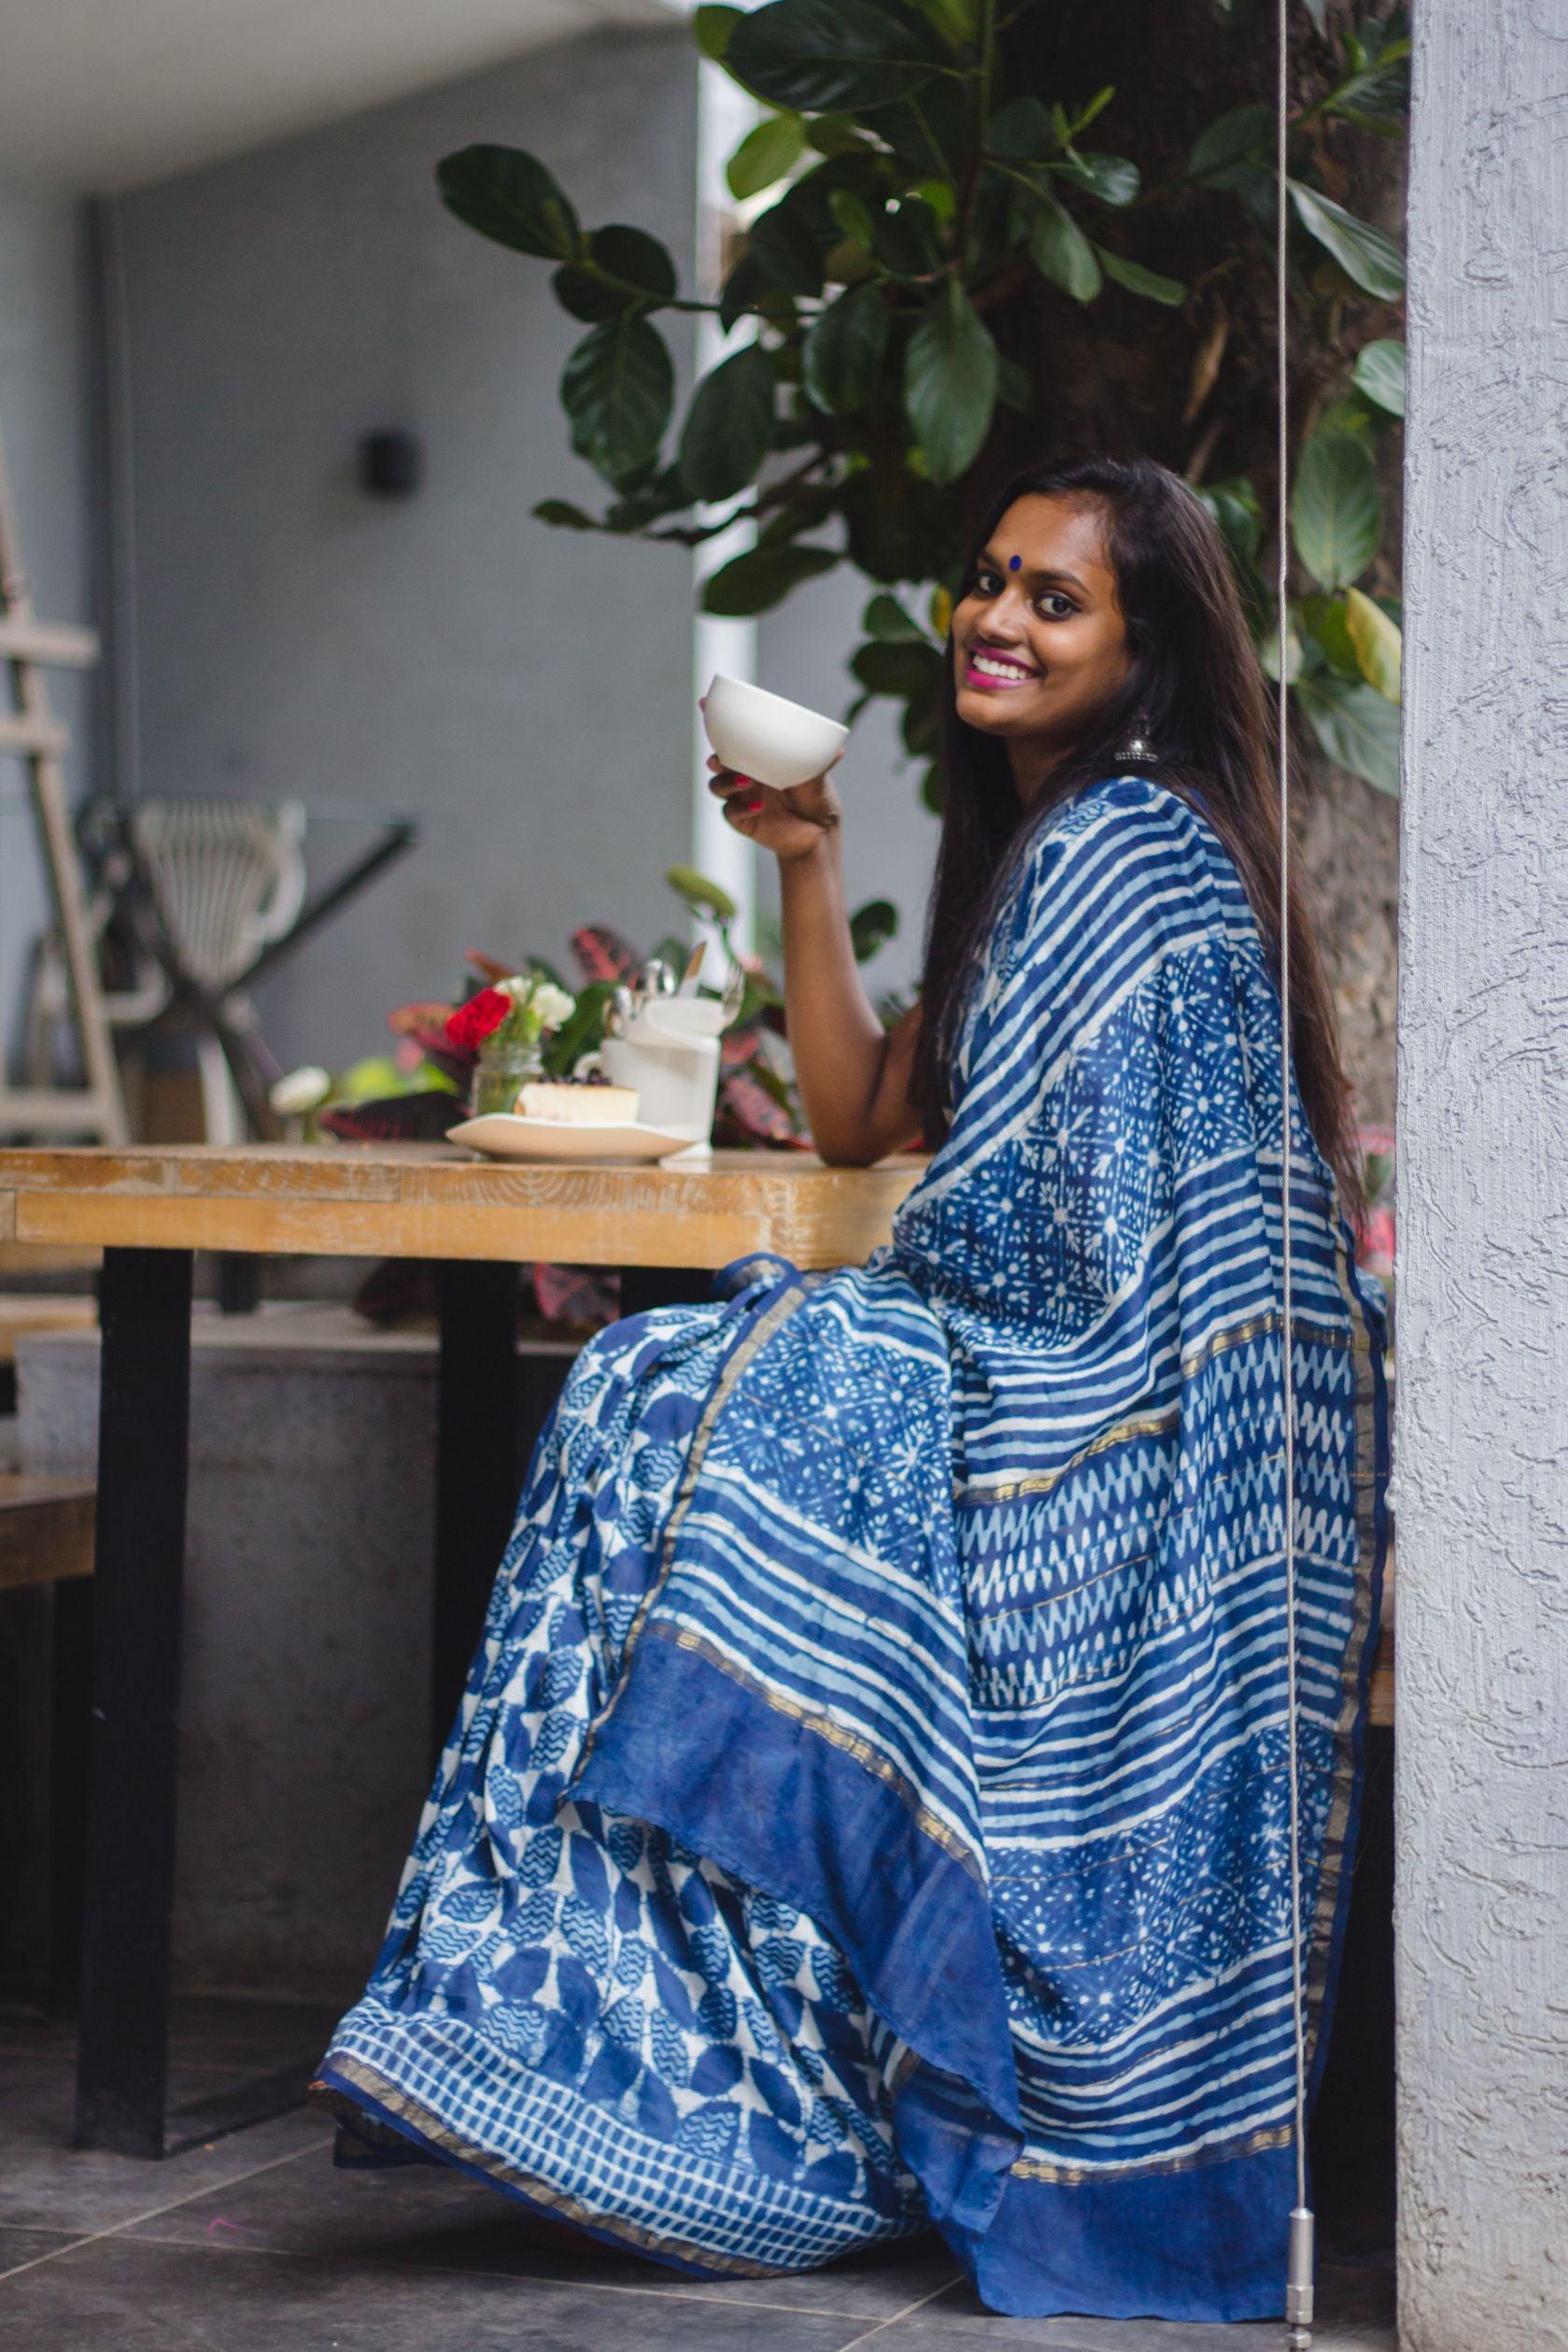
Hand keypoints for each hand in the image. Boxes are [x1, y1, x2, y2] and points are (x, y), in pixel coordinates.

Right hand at [701, 701, 843, 862]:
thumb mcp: (819, 776)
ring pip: (718, 786)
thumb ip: (821, 763)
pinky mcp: (743, 821)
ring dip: (727, 782)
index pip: (731, 738)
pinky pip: (730, 812)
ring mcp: (742, 798)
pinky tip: (758, 806)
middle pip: (717, 762)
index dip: (714, 721)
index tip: (705, 702)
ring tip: (747, 782)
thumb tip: (838, 750)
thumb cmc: (816, 796)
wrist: (820, 832)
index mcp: (758, 758)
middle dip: (715, 758)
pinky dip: (740, 808)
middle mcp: (746, 776)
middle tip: (721, 759)